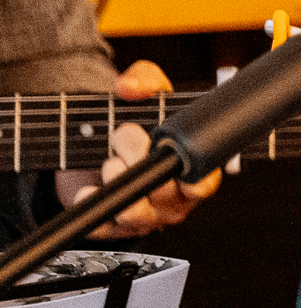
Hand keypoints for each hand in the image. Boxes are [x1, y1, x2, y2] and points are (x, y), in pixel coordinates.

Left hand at [54, 61, 219, 237]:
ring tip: (110, 162)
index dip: (190, 175)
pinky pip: (106, 227)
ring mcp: (146, 216)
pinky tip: (87, 189)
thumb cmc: (138, 124)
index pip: (204, 185)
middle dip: (142, 163)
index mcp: (194, 172)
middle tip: (126, 138)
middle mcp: (175, 200)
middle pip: (166, 196)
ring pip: (138, 215)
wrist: (101, 142)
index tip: (165, 150)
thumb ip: (146, 80)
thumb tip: (130, 87)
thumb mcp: (148, 95)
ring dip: (120, 184)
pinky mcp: (115, 225)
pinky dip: (94, 207)